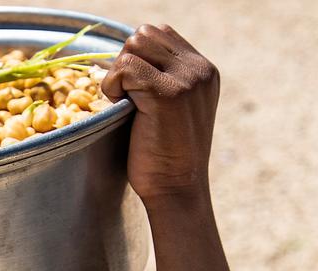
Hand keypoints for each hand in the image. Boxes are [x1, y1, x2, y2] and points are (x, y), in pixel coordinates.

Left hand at [101, 25, 218, 204]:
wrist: (177, 190)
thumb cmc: (164, 156)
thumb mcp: (172, 109)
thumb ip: (162, 78)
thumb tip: (126, 55)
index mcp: (203, 70)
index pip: (159, 34)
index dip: (136, 56)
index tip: (132, 89)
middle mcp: (200, 69)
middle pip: (145, 34)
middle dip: (125, 61)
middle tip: (126, 96)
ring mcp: (186, 80)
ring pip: (134, 45)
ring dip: (119, 72)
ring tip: (126, 103)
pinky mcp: (168, 94)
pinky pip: (125, 68)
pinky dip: (113, 85)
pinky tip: (121, 108)